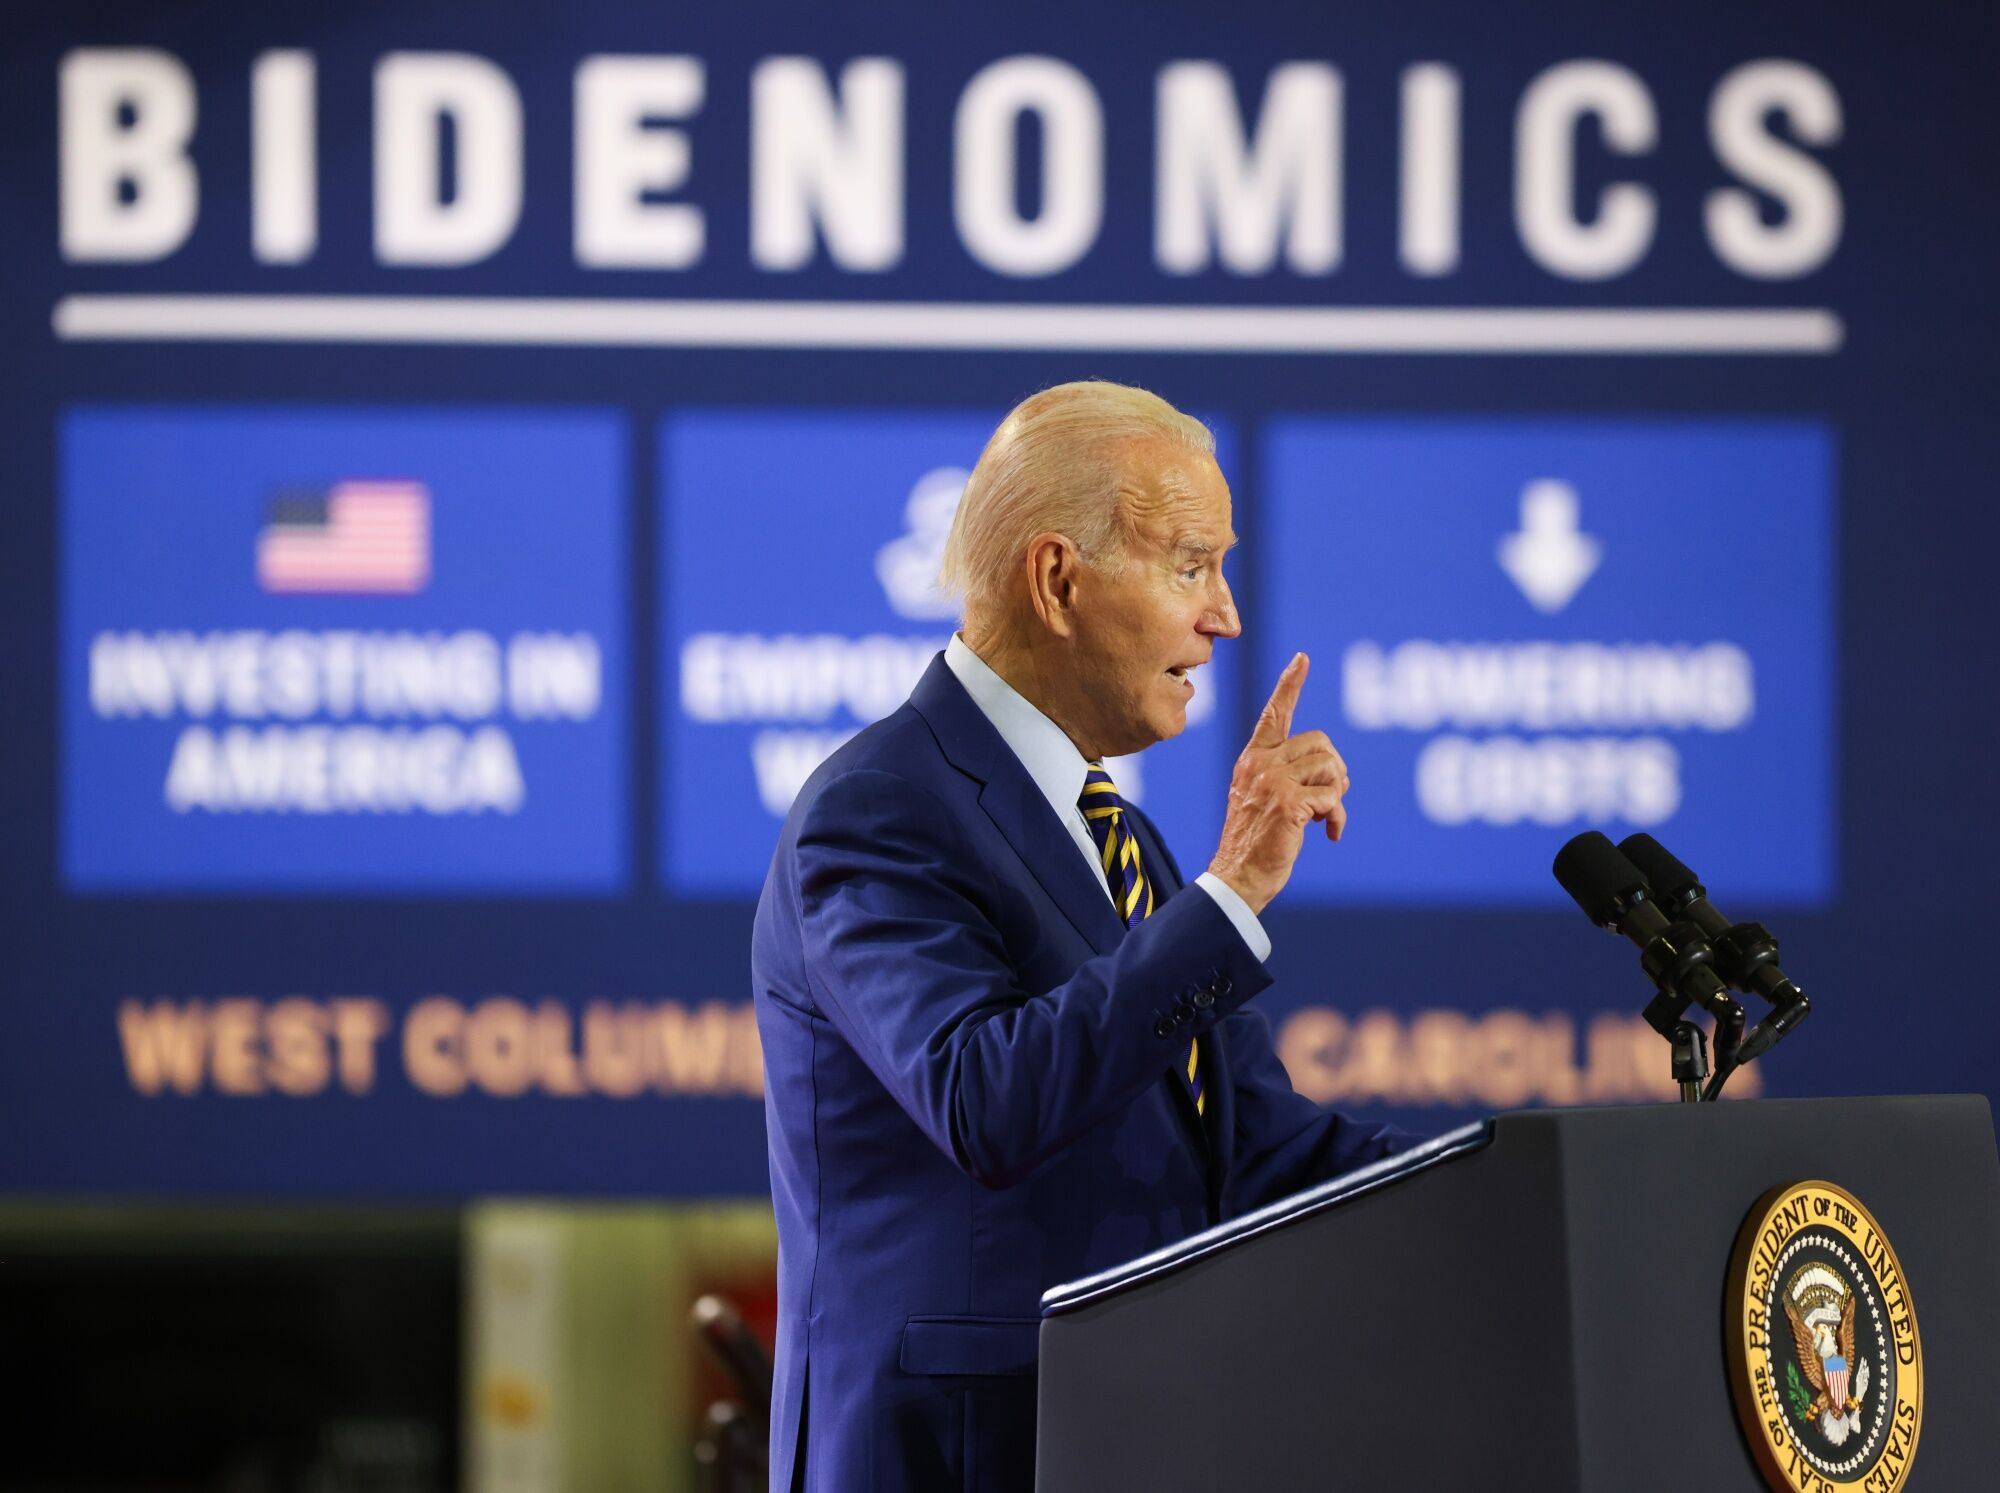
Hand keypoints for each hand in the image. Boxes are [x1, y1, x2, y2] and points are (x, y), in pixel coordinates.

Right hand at [1206, 653, 1350, 913]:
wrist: (1237, 877)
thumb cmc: (1255, 844)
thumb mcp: (1263, 800)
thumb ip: (1287, 777)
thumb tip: (1335, 772)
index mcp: (1252, 760)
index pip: (1274, 715)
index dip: (1290, 685)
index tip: (1302, 659)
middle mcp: (1260, 764)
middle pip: (1320, 743)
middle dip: (1335, 770)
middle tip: (1331, 798)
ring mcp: (1273, 782)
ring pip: (1330, 768)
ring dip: (1337, 796)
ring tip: (1325, 818)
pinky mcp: (1289, 804)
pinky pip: (1333, 798)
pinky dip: (1338, 818)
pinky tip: (1330, 834)